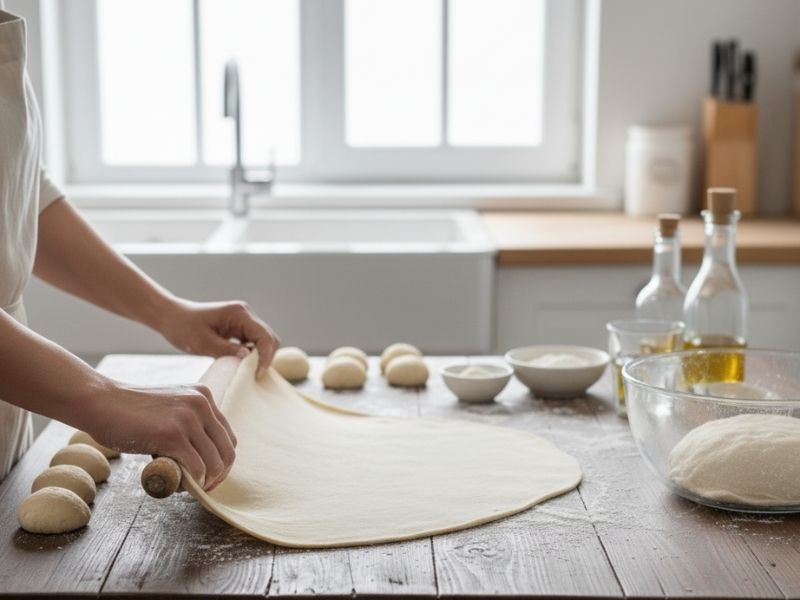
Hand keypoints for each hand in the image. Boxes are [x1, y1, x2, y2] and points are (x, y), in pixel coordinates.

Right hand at [86, 380, 236, 490]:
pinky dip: (193, 482)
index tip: (210, 475)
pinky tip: (182, 486)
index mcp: (204, 396)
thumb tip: (203, 453)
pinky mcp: (173, 435)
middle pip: (227, 451)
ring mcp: (188, 419)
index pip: (228, 436)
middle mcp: (202, 404)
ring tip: (189, 487)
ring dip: (205, 482)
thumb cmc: (131, 410)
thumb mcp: (172, 406)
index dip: (222, 461)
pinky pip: (196, 468)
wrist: (102, 402)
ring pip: (214, 462)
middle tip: (203, 488)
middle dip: (219, 475)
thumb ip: (190, 421)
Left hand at [159, 299, 280, 378]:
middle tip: (254, 376)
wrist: (170, 317)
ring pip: (263, 341)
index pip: (264, 336)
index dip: (265, 356)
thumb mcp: (203, 343)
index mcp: (239, 314)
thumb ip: (226, 350)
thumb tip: (248, 359)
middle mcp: (245, 314)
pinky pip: (253, 342)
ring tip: (249, 372)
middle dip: (265, 357)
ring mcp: (243, 320)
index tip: (256, 374)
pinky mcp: (238, 327)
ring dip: (259, 356)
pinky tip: (242, 364)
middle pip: (269, 338)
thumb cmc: (183, 327)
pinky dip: (252, 354)